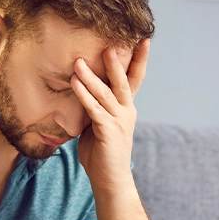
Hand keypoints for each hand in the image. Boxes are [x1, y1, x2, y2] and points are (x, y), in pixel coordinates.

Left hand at [70, 38, 149, 192]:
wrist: (110, 180)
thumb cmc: (102, 153)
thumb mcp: (99, 124)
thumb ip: (95, 107)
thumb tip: (81, 90)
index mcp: (126, 108)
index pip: (135, 79)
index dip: (139, 59)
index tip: (143, 40)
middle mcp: (127, 112)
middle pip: (124, 81)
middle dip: (117, 61)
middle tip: (109, 43)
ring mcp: (119, 121)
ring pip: (105, 93)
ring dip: (91, 76)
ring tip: (78, 61)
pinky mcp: (108, 130)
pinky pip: (94, 108)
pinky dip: (83, 94)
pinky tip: (74, 82)